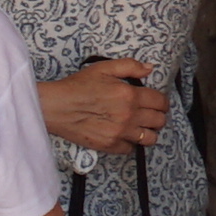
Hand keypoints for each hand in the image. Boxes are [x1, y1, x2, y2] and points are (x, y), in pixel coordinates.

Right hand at [39, 57, 169, 152]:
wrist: (54, 106)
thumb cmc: (76, 86)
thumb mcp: (102, 68)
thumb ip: (129, 66)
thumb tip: (149, 68)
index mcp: (130, 94)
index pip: (161, 102)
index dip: (161, 102)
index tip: (156, 103)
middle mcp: (129, 115)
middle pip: (159, 121)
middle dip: (157, 117)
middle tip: (147, 115)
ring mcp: (120, 132)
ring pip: (150, 138)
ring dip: (148, 132)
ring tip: (139, 128)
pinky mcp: (109, 145)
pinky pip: (131, 149)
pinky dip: (129, 143)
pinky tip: (122, 136)